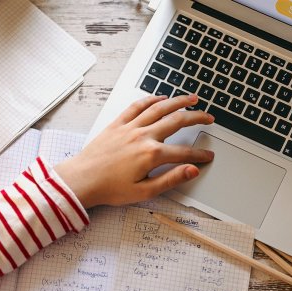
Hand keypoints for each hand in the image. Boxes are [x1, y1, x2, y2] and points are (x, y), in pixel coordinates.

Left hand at [54, 95, 214, 207]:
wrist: (82, 180)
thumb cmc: (109, 188)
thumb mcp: (144, 191)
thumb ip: (171, 179)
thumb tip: (192, 170)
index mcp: (151, 155)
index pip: (184, 152)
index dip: (199, 154)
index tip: (208, 156)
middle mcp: (143, 136)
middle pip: (176, 121)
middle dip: (196, 118)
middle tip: (209, 117)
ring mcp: (130, 127)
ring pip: (159, 108)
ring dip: (178, 101)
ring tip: (192, 98)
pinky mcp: (117, 124)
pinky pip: (137, 106)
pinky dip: (150, 100)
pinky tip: (160, 98)